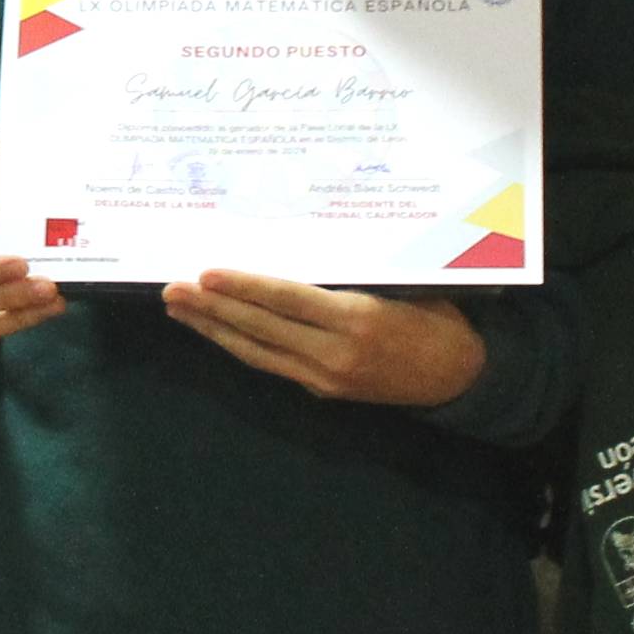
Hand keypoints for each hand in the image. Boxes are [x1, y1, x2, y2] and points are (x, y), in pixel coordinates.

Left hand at [161, 271, 486, 404]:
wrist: (462, 378)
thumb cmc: (436, 318)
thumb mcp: (404, 285)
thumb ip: (353, 274)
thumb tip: (298, 242)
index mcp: (357, 320)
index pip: (286, 300)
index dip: (243, 289)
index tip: (205, 274)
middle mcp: (335, 353)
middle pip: (261, 328)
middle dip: (212, 309)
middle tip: (171, 290)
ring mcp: (326, 377)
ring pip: (257, 351)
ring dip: (214, 330)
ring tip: (178, 310)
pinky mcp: (323, 391)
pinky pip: (271, 364)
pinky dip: (239, 346)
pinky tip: (215, 331)